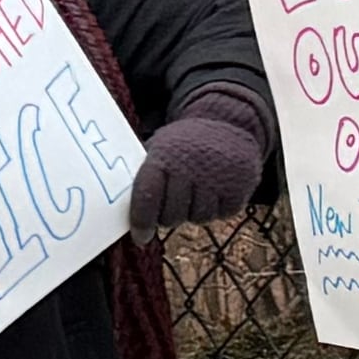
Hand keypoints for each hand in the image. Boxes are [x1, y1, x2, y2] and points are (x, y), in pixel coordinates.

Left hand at [127, 87, 268, 235]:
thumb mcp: (159, 148)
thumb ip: (143, 176)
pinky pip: (222, 214)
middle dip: (168, 217)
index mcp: (163, 158)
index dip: (141, 222)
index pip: (147, 197)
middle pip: (172, 216)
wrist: (226, 121)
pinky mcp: (239, 186)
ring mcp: (216, 177)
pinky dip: (218, 208)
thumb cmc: (183, 144)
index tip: (141, 237)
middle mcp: (189, 167)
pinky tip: (216, 189)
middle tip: (172, 205)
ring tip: (196, 190)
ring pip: (198, 218)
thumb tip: (119, 212)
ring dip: (194, 211)